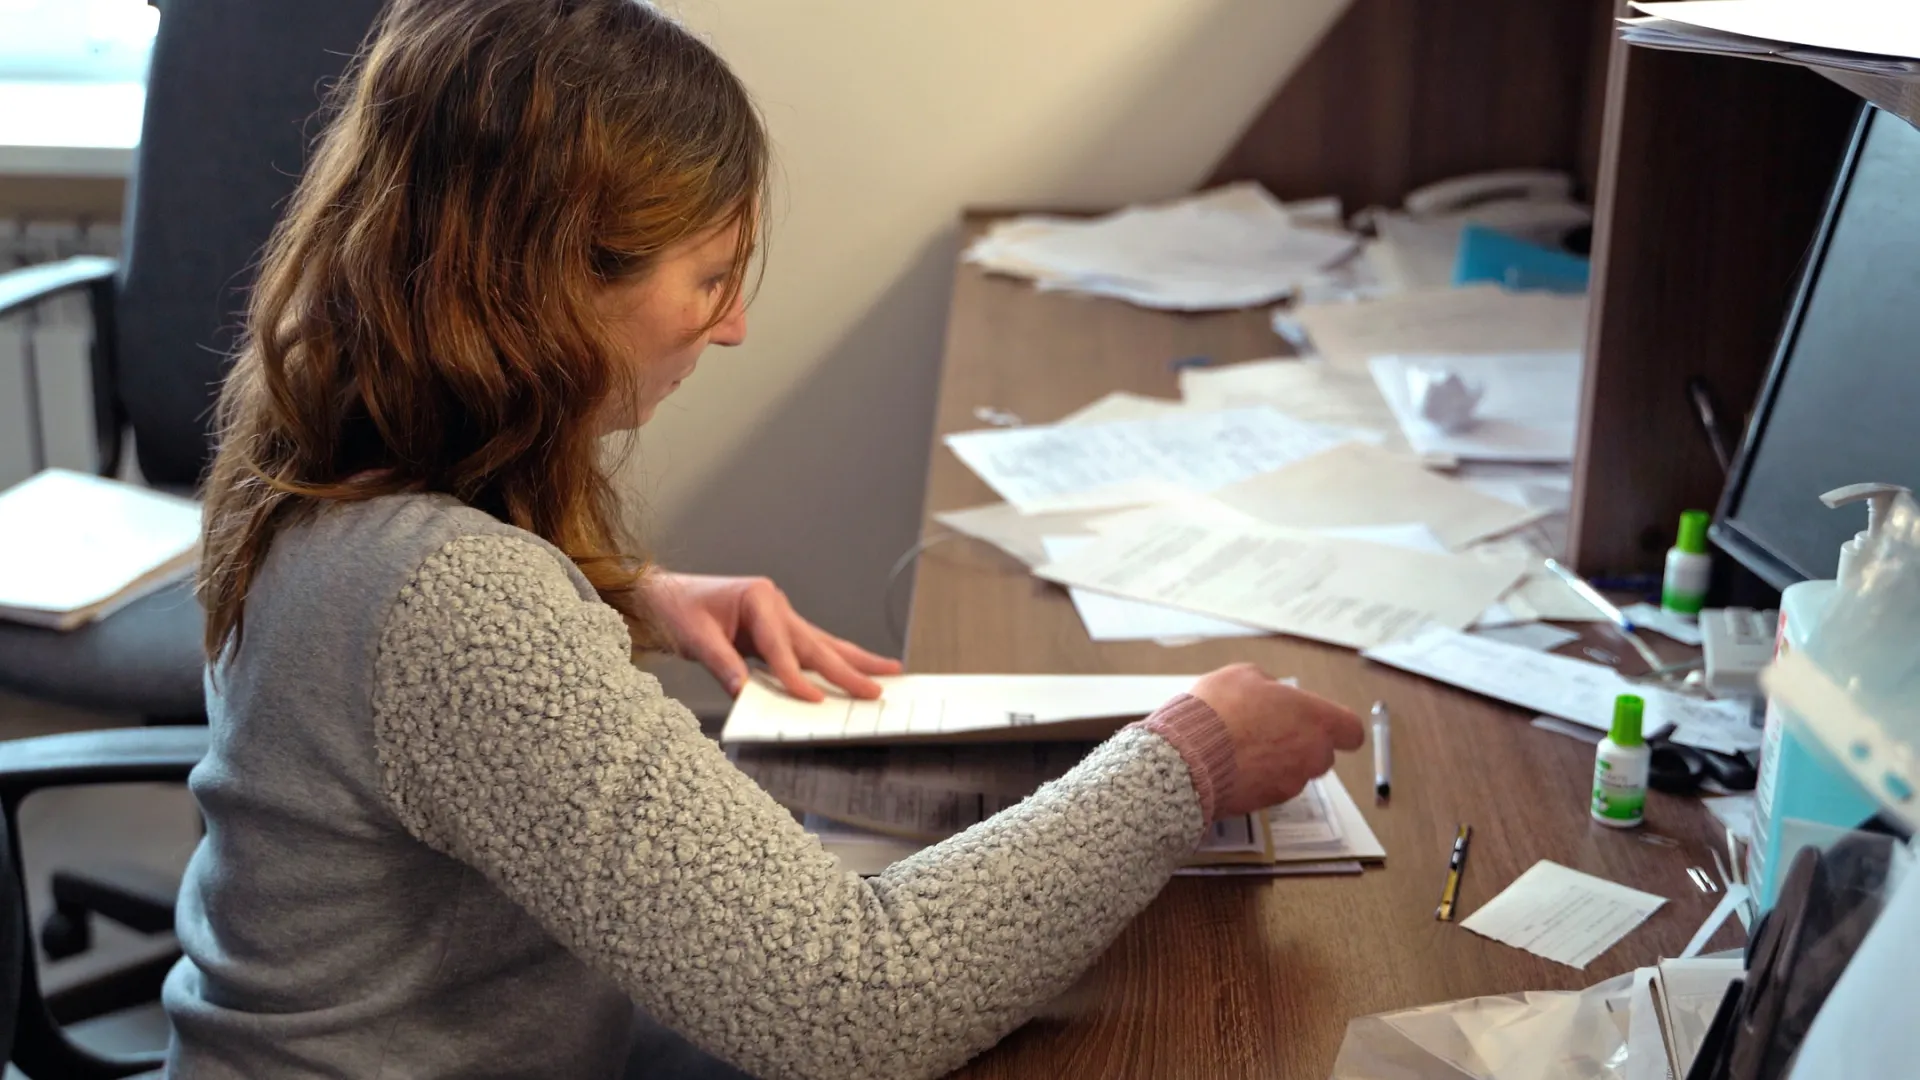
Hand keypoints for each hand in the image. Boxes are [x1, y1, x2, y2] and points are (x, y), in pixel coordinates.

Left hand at [643, 572, 901, 701]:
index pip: (781, 647)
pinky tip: (853, 668)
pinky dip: (833, 660)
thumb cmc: (676, 610)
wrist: (662, 596)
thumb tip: (743, 692)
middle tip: (876, 691)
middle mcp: (775, 604)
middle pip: (816, 644)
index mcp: (758, 598)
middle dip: (848, 670)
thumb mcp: (693, 637)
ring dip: (855, 660)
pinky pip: (809, 648)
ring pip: (823, 643)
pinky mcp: (776, 628)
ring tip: (890, 671)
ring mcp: (779, 615)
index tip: (814, 701)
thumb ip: (720, 664)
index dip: (796, 677)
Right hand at [1189, 663, 1363, 817]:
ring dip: (1277, 761)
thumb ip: (1269, 685)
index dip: (1340, 728)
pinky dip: (1258, 778)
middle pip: (1322, 753)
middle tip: (1269, 728)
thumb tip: (1272, 692)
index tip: (1324, 724)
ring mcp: (1291, 782)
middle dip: (1301, 742)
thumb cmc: (1218, 711)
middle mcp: (1312, 755)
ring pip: (1295, 771)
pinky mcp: (1268, 803)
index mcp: (1315, 719)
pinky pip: (1271, 787)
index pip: (1352, 730)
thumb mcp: (1242, 676)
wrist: (1187, 758)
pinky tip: (1231, 763)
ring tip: (1241, 745)